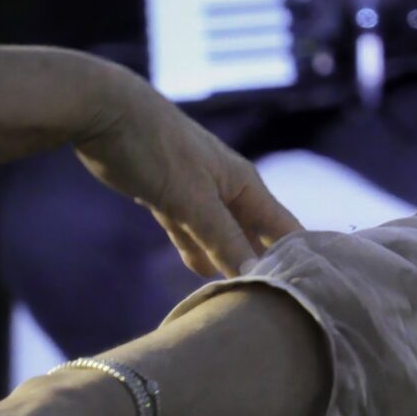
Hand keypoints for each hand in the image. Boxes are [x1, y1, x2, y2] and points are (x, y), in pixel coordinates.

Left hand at [73, 66, 300, 275]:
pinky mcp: (166, 193)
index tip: (311, 290)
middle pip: (254, 234)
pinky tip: (200, 270)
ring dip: (226, 261)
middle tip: (272, 303)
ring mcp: (196, 191)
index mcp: (245, 186)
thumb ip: (224, 238)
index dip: (300, 255)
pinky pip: (188, 228)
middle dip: (263, 264)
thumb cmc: (157, 149)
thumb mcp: (192, 200)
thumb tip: (255, 274)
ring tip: (239, 297)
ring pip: (220, 234)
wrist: (105, 111)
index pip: (285, 227)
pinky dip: (194, 248)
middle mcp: (227, 189)